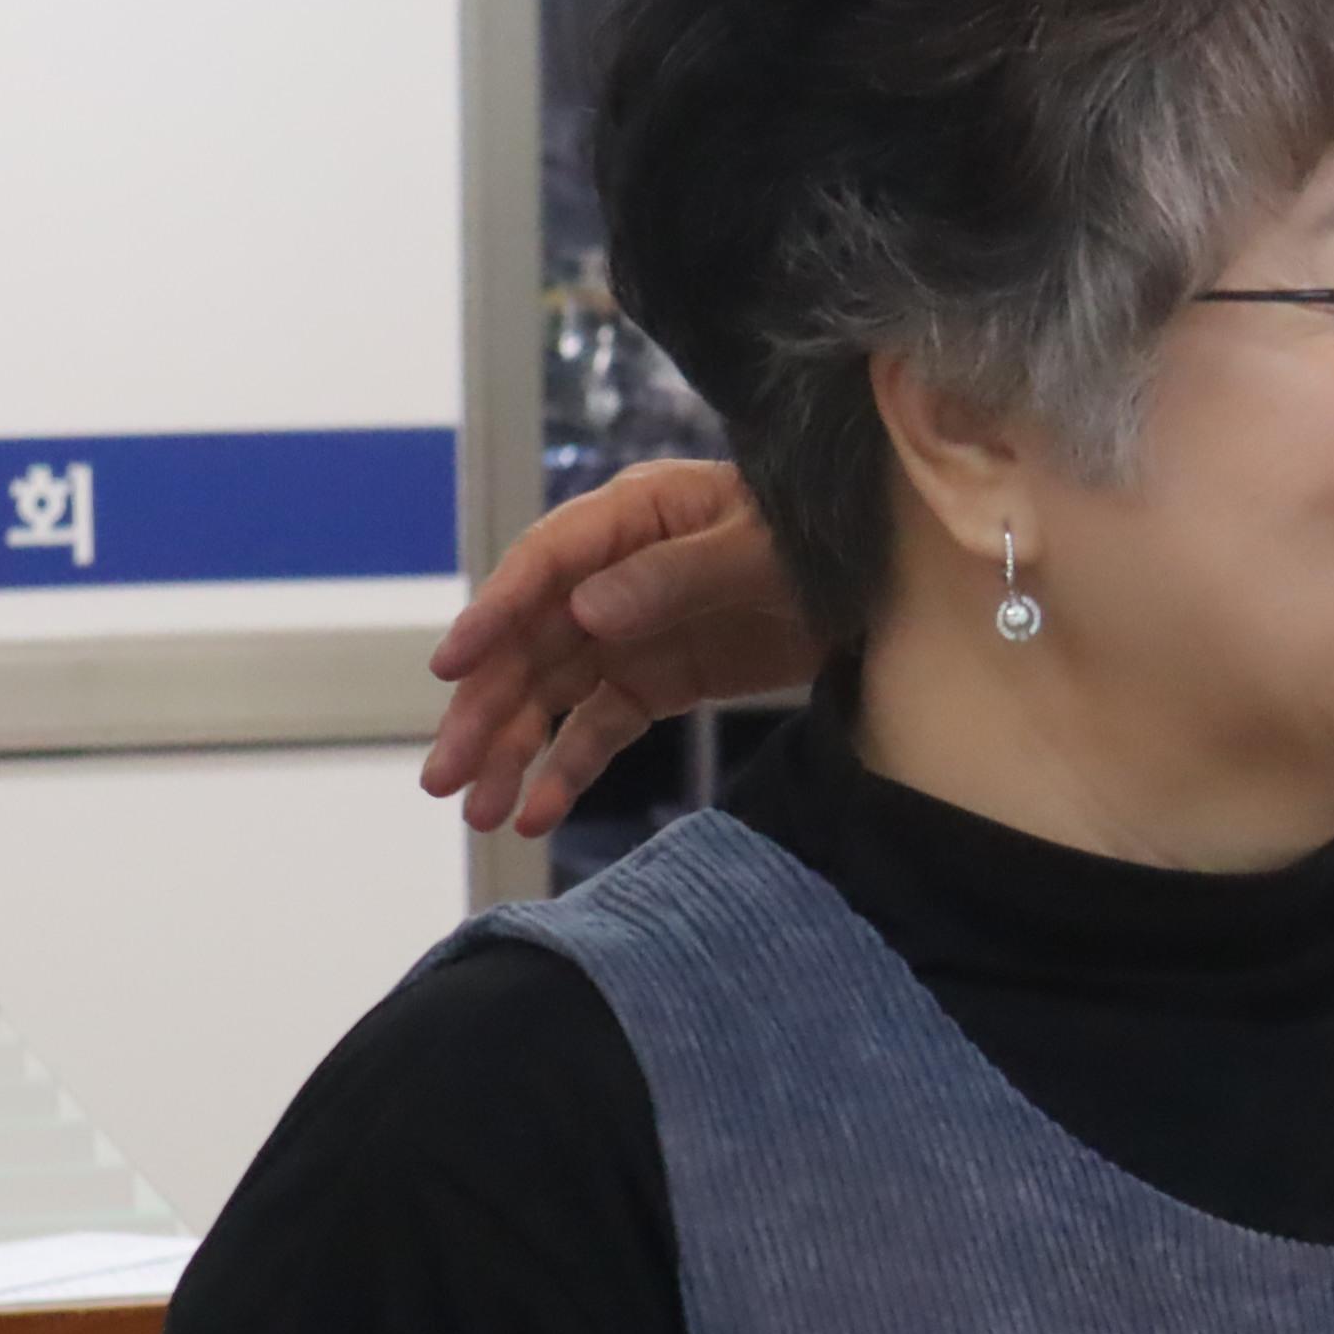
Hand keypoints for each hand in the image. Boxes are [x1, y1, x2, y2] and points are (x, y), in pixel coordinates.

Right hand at [419, 461, 822, 836]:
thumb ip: (677, 576)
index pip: (543, 565)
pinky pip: (598, 728)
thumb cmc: (823, 538)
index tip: (451, 667)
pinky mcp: (654, 681)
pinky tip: (536, 816)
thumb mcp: (762, 549)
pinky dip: (567, 770)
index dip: (493, 615)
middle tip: (444, 777)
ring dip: (510, 751)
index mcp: (631, 517)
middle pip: (529, 643)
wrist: (888, 580)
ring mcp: (626, 632)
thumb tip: (586, 612)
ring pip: (550, 694)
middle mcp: (610, 575)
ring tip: (478, 812)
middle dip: (484, 710)